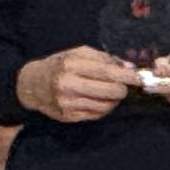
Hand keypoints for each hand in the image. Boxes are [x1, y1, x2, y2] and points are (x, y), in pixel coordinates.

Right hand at [18, 48, 136, 124]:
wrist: (31, 85)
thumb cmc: (58, 65)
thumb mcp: (76, 53)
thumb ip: (102, 58)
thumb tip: (127, 67)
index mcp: (71, 64)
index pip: (106, 71)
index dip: (126, 75)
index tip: (138, 77)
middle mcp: (68, 84)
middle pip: (109, 91)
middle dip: (122, 89)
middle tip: (123, 87)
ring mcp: (68, 103)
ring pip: (105, 105)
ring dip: (114, 100)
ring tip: (111, 93)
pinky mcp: (69, 116)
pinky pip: (97, 114)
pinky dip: (104, 108)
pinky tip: (100, 101)